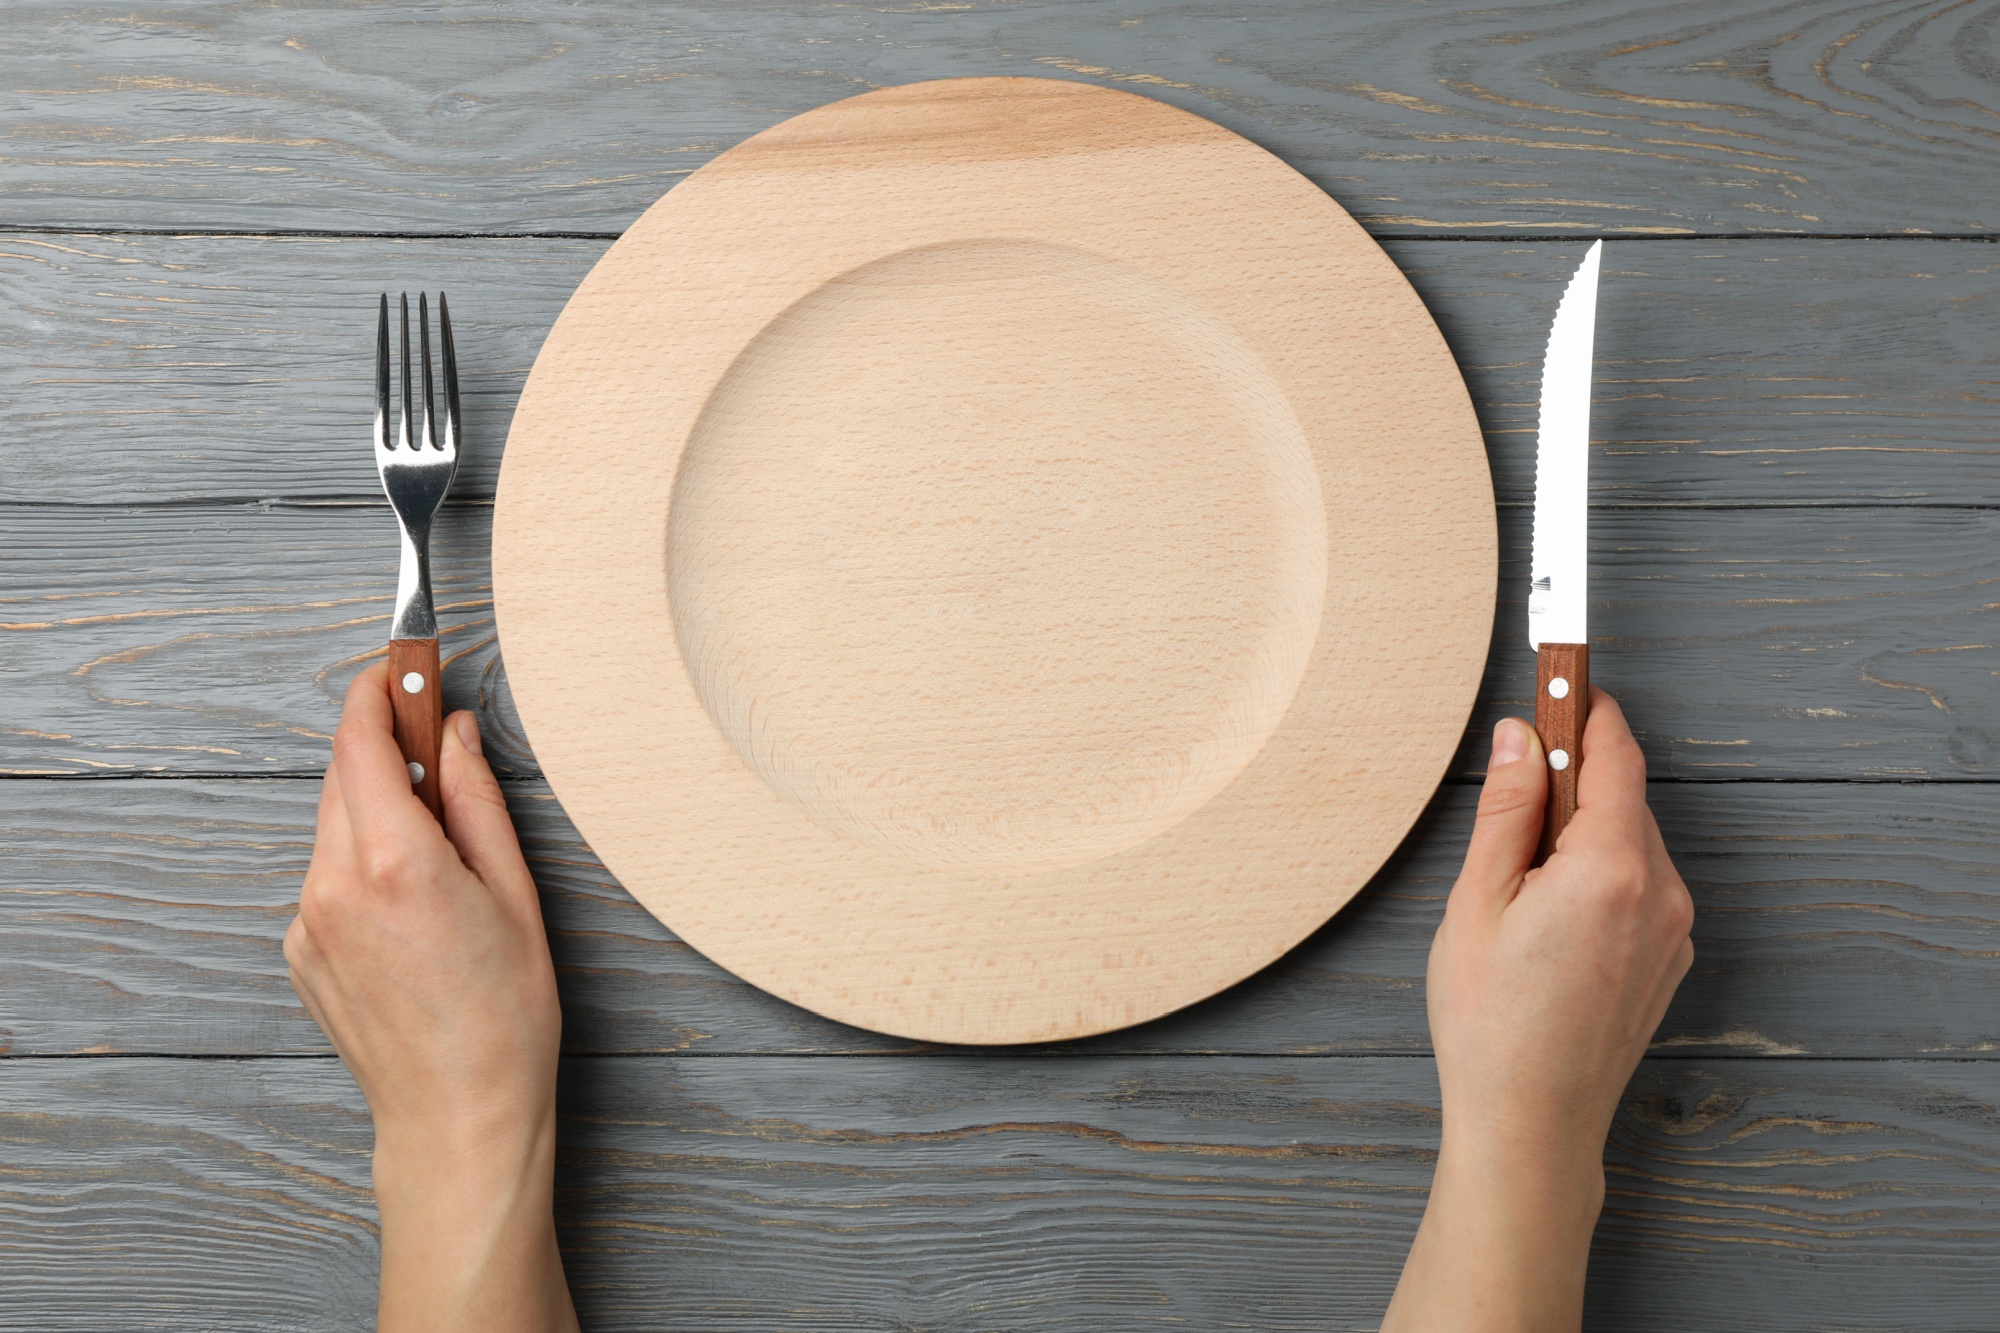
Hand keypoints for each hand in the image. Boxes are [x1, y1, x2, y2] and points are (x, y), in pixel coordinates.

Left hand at [285, 663, 576, 1332]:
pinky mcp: (302, 951)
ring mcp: (308, 922)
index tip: (401, 665)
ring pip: (336, 827)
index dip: (378, 690)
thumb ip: (478, 800)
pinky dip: (365, 863)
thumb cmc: (504, 1016)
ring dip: (381, 811)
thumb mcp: (516, 894)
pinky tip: (417, 906)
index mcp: (394, 862)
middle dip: (388, 751)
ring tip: (446, 857)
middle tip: (445, 753)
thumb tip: (455, 732)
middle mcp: (333, 885)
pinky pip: (329, 875)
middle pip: (344, 777)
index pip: (361, 742)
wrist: (456, 1116)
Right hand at [1384, 690, 1693, 1331]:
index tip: (1563, 671)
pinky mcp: (1670, 959)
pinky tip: (1546, 920)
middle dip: (1568, 780)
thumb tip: (1518, 736)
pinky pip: (1639, 887)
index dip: (1586, 706)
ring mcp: (1672, 930)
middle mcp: (1660, 892)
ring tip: (1516, 888)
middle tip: (1507, 799)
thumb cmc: (1492, 1020)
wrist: (1531, 1121)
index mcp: (1609, 868)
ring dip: (1580, 834)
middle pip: (1620, 796)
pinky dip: (1598, 876)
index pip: (1613, 754)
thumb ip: (1504, 809)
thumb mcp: (1476, 902)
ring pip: (1630, 842)